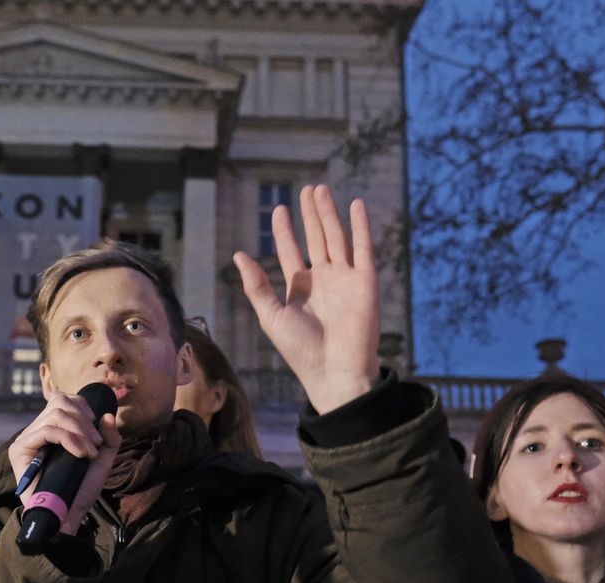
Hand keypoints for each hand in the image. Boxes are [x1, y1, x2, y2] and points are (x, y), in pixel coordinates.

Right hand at [9, 393, 121, 535]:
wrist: (68, 516)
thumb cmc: (81, 488)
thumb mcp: (102, 459)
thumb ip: (109, 438)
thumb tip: (107, 415)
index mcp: (53, 428)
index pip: (64, 399)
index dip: (84, 408)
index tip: (97, 432)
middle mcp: (38, 430)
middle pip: (60, 402)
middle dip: (84, 421)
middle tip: (96, 444)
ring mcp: (27, 439)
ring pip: (55, 415)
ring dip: (79, 431)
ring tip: (89, 453)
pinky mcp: (20, 450)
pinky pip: (47, 431)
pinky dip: (69, 439)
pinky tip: (80, 454)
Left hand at [234, 184, 379, 414]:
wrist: (335, 371)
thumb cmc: (300, 350)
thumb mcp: (271, 316)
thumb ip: (256, 286)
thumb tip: (238, 255)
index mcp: (300, 290)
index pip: (292, 253)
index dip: (285, 232)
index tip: (278, 209)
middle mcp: (324, 282)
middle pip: (316, 239)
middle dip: (310, 215)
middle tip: (306, 189)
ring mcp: (345, 280)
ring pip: (336, 238)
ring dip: (329, 214)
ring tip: (320, 190)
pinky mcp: (365, 282)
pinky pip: (363, 248)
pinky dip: (360, 226)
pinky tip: (355, 205)